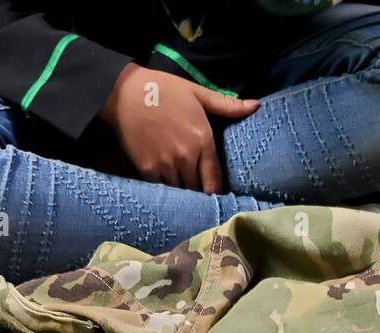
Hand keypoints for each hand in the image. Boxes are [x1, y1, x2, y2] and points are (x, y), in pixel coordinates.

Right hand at [101, 63, 258, 192]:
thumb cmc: (164, 90)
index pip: (214, 180)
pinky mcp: (147, 169)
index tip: (215, 196)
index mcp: (203, 139)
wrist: (124, 92)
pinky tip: (166, 186)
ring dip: (183, 191)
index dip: (215, 192)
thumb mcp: (197, 93)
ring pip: (181, 191)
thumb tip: (256, 106)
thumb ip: (227, 105)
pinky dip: (165, 188)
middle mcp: (186, 156)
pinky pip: (161, 189)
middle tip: (199, 193)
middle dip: (199, 191)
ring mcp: (166, 164)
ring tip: (183, 192)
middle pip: (198, 189)